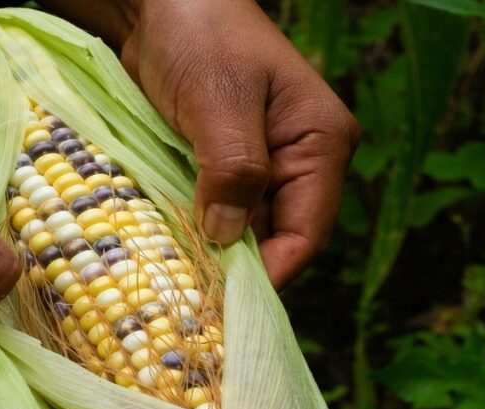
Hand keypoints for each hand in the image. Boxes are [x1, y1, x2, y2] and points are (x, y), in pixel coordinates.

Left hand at [44, 0, 359, 288]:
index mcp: (320, 144)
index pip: (306, 232)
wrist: (165, 3)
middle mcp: (298, 163)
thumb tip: (227, 239)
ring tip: (171, 282)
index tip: (222, 301)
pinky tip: (163, 250)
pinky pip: (214, 213)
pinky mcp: (223, 168)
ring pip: (241, 232)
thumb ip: (233, 170)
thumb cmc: (202, 37)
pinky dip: (191, 232)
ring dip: (208, 253)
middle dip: (234, 269)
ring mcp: (261, 167)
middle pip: (275, 240)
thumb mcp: (219, 101)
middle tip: (188, 301)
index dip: (269, 273)